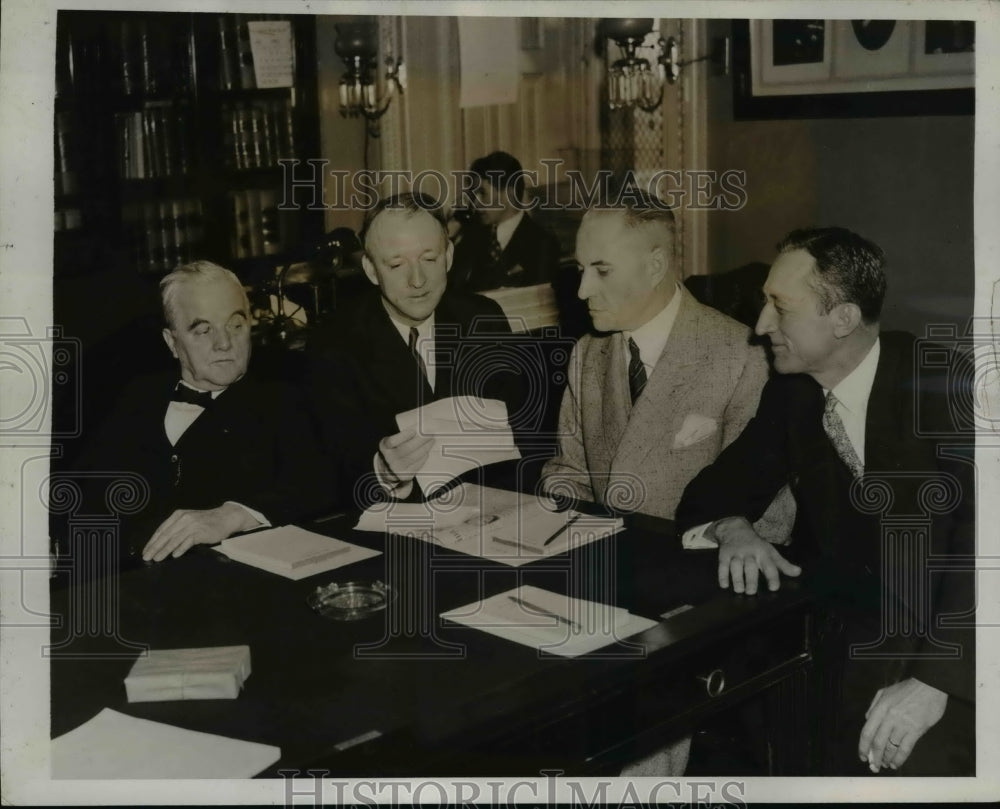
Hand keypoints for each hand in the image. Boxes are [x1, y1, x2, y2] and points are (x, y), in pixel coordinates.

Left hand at [142, 503, 257, 561]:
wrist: (225, 518)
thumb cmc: (206, 521)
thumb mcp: (189, 521)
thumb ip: (177, 529)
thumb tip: (162, 543)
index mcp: (178, 515)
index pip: (161, 530)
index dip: (152, 541)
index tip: (146, 551)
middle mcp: (183, 519)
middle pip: (166, 535)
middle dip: (155, 547)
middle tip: (147, 557)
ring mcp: (192, 525)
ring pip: (174, 539)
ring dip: (164, 550)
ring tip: (157, 558)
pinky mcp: (200, 532)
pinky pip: (188, 542)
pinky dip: (180, 549)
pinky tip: (175, 555)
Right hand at [378, 427, 434, 487]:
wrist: (388, 469)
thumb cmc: (394, 450)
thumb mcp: (392, 441)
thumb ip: (402, 435)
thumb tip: (420, 427)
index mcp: (385, 447)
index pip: (393, 441)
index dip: (405, 435)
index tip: (417, 428)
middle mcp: (389, 459)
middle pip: (407, 448)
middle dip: (421, 439)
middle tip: (430, 432)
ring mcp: (397, 468)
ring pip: (414, 456)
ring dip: (425, 447)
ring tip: (432, 440)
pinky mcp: (406, 475)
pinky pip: (418, 465)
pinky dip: (424, 457)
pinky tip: (427, 451)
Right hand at [714, 516, 801, 594]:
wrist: (735, 529)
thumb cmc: (756, 544)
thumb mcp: (770, 551)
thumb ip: (783, 564)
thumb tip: (798, 572)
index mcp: (763, 552)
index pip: (769, 565)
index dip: (772, 576)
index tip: (773, 587)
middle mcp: (749, 553)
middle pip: (750, 566)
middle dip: (751, 579)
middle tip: (751, 592)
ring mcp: (736, 553)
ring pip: (736, 566)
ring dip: (737, 578)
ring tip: (739, 590)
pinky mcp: (724, 555)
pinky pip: (722, 565)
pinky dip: (722, 575)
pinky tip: (724, 585)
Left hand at [858, 678, 946, 771]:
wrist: (929, 686)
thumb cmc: (907, 689)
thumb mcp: (884, 692)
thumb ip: (874, 706)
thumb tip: (868, 720)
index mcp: (880, 708)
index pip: (867, 731)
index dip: (863, 746)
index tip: (862, 755)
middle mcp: (889, 717)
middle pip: (878, 742)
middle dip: (874, 757)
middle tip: (873, 767)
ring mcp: (903, 724)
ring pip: (891, 747)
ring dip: (887, 759)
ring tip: (885, 765)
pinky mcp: (916, 730)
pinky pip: (906, 748)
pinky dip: (899, 758)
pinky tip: (896, 763)